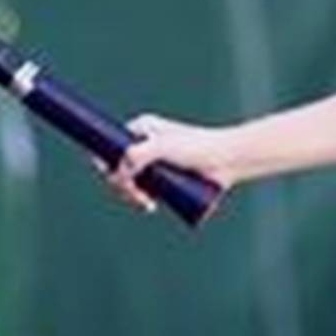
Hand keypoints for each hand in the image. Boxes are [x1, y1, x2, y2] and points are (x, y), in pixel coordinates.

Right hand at [96, 114, 241, 214]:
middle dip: (123, 185)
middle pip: (120, 168)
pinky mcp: (166, 179)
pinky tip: (150, 205)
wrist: (228, 160)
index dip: (107, 162)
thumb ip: (139, 155)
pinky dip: (144, 199)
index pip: (111, 145)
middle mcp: (145, 145)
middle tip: (137, 195)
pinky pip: (148, 191)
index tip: (114, 178)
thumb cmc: (199, 147)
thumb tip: (119, 173)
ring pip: (132, 183)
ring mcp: (155, 163)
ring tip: (147, 203)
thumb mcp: (165, 147)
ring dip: (133, 195)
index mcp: (142, 130)